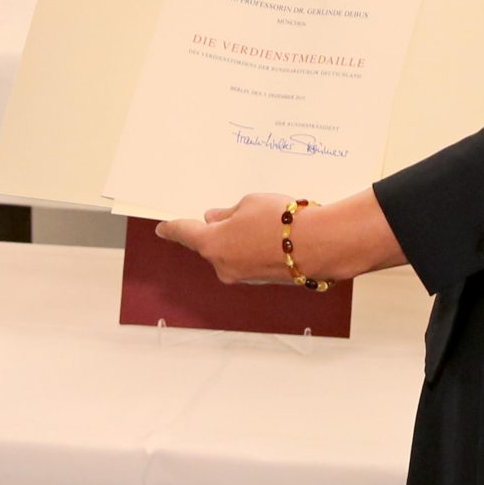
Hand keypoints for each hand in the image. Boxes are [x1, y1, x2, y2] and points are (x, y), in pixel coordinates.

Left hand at [154, 193, 297, 283]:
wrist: (321, 245)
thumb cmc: (282, 221)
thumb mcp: (249, 203)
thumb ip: (228, 212)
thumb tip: (216, 220)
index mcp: (213, 244)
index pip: (185, 233)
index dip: (172, 228)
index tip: (162, 229)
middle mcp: (223, 266)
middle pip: (212, 244)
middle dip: (221, 229)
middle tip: (239, 212)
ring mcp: (244, 277)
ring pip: (233, 252)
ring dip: (242, 239)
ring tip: (268, 221)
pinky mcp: (263, 281)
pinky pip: (251, 261)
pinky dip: (257, 249)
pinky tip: (276, 236)